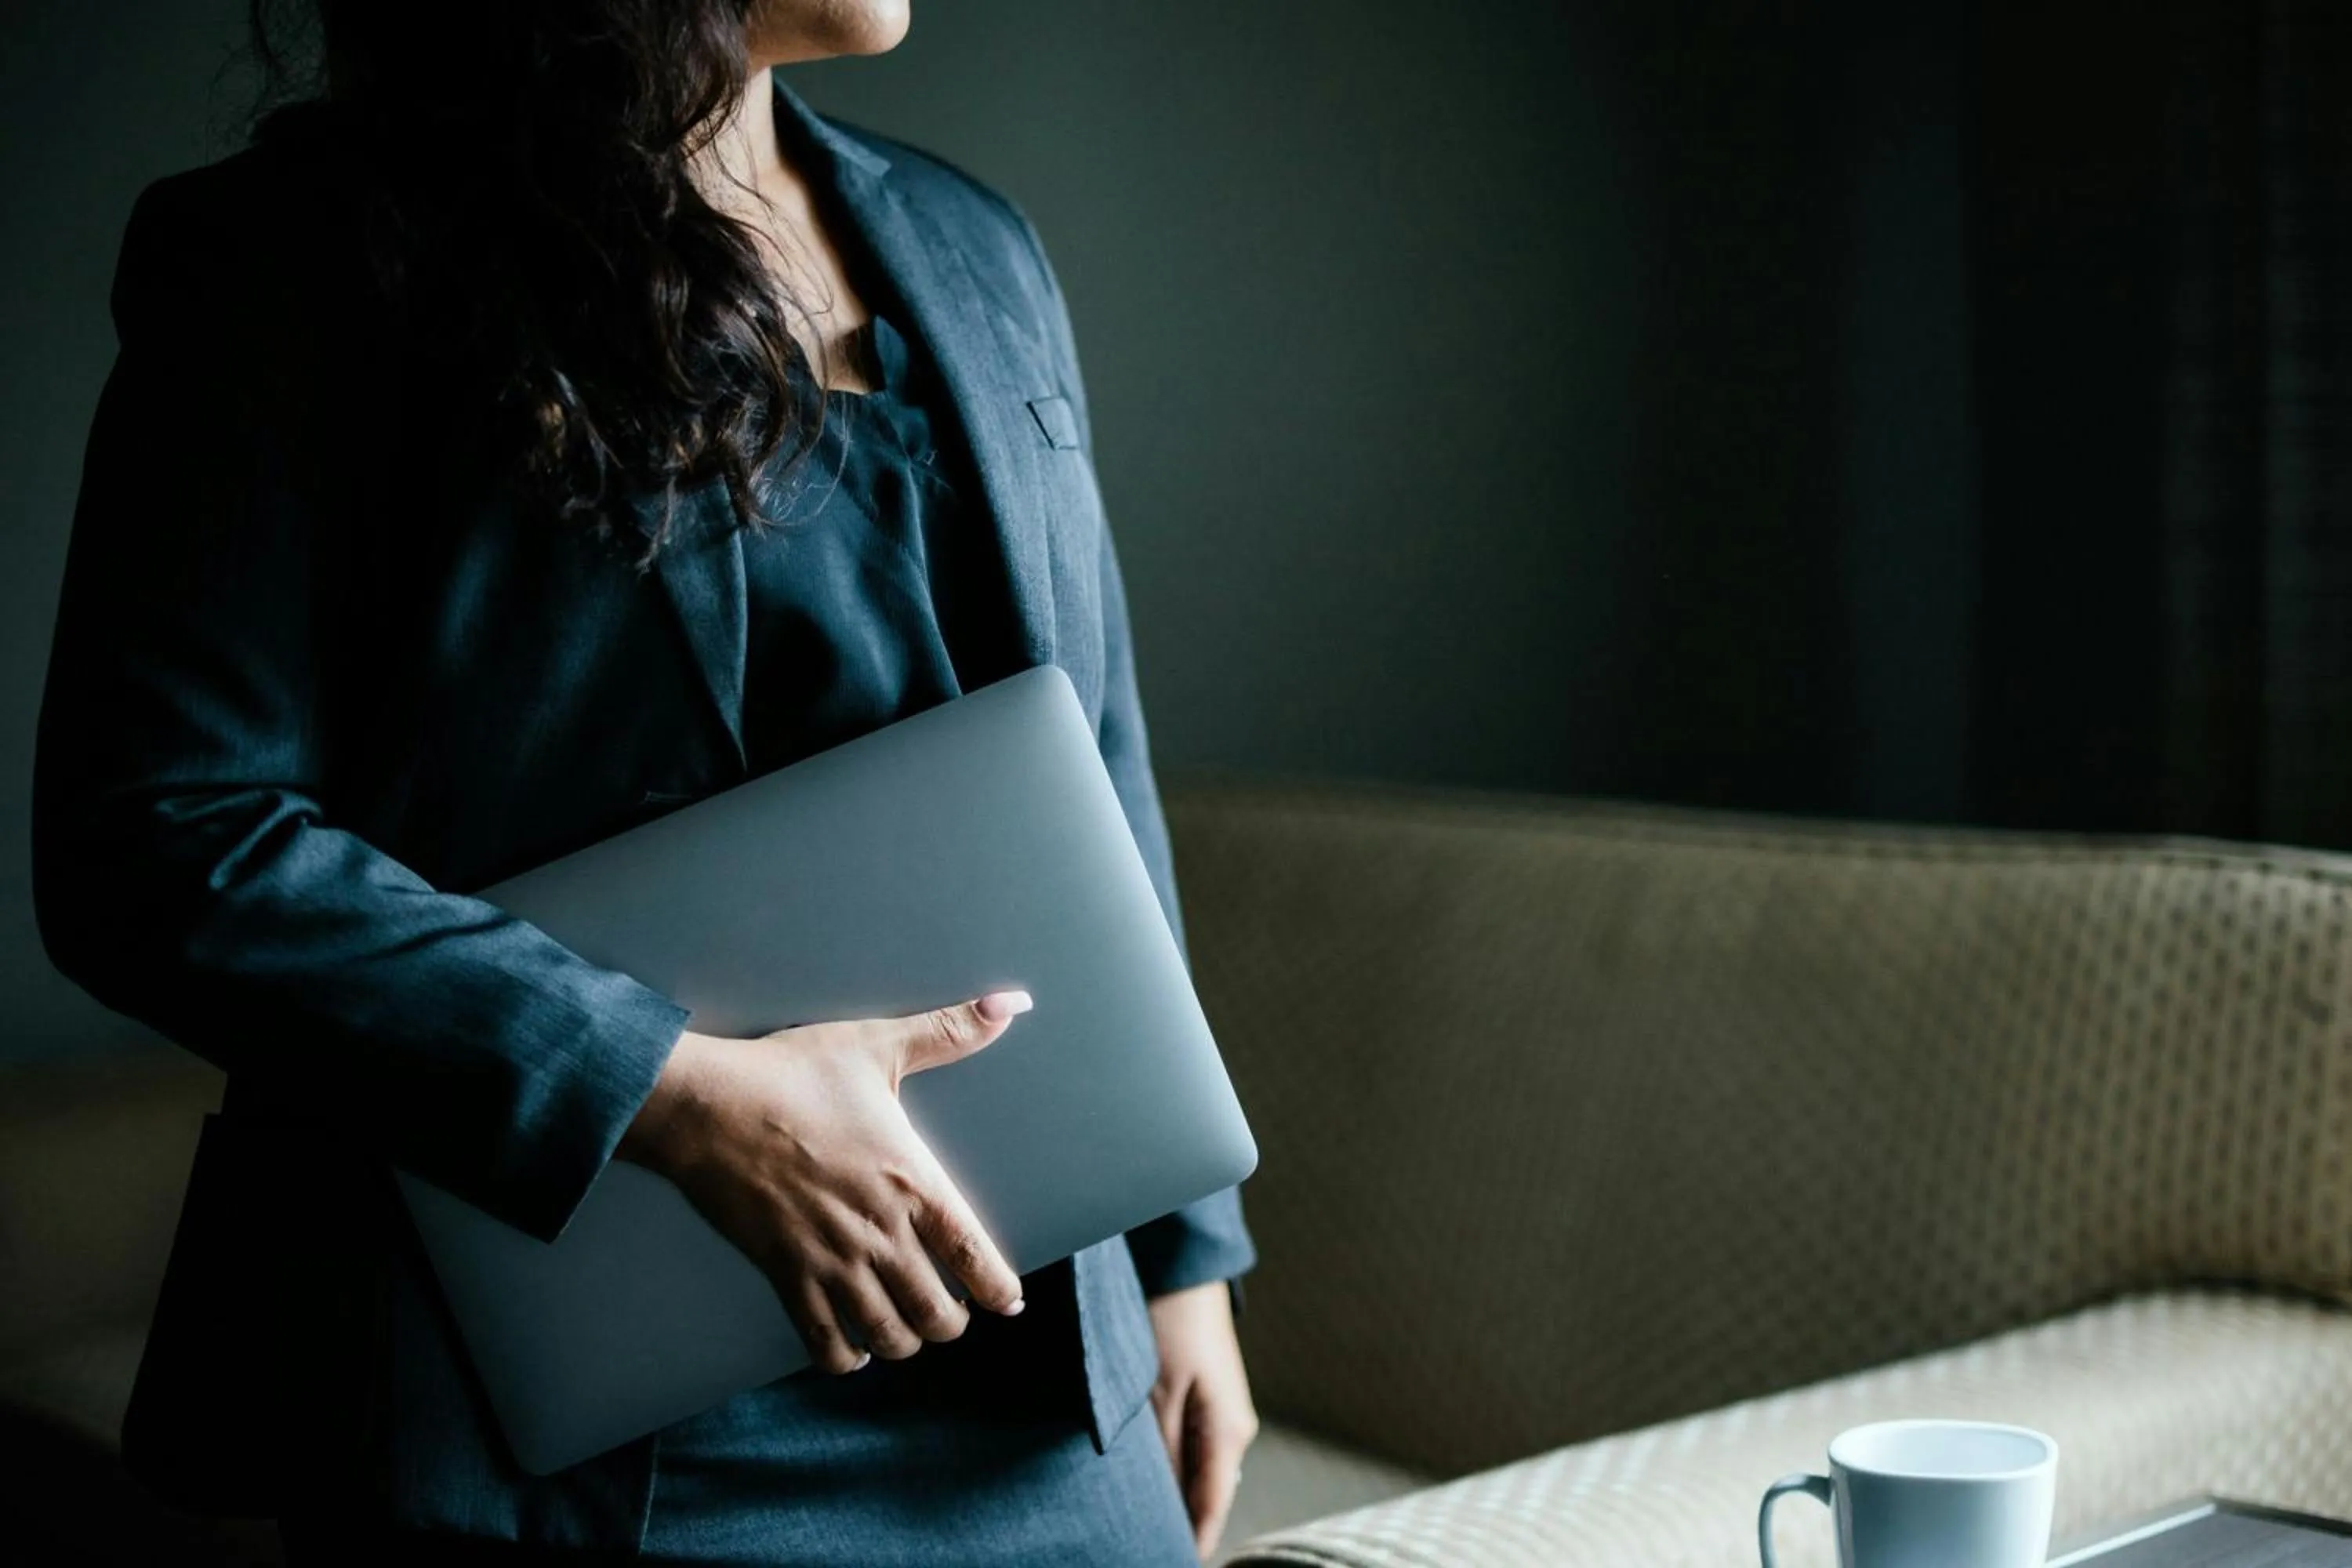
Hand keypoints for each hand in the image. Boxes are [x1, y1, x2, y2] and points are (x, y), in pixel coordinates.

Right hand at [617, 991, 1032, 1373]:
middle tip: (953, 1314)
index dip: (999, 1289)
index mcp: (911, 1181)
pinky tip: (854, 1349)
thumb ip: (950, 1032)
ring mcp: (831, 1260)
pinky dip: (845, 1357)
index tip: (1009, 1303)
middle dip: (951, 1322)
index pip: (972, 1254)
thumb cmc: (793, 1074)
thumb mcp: (877, 1046)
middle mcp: (878, 1231)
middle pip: (936, 1311)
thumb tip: (1014, 1002)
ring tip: (909, 1331)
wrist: (709, 1107)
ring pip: (887, 1334)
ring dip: (905, 1342)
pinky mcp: (785, 1274)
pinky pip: (824, 1342)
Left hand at [1148, 1280, 1259, 1559]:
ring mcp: (1221, 1416)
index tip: (1156, 1564)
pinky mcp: (1205, 1401)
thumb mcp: (1159, 1393)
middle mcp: (1232, 1432)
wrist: (1184, 1269)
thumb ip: (1164, 1454)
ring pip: (1195, 1474)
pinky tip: (1142, 1476)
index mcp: (1228, 1435)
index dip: (1189, 1549)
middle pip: (1205, 1498)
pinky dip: (1168, 1468)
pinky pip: (1189, 1450)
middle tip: (1132, 1547)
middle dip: (1173, 1526)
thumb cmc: (1171, 1324)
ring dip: (1168, 1495)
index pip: (1209, 1513)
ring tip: (1130, 1522)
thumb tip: (1160, 1508)